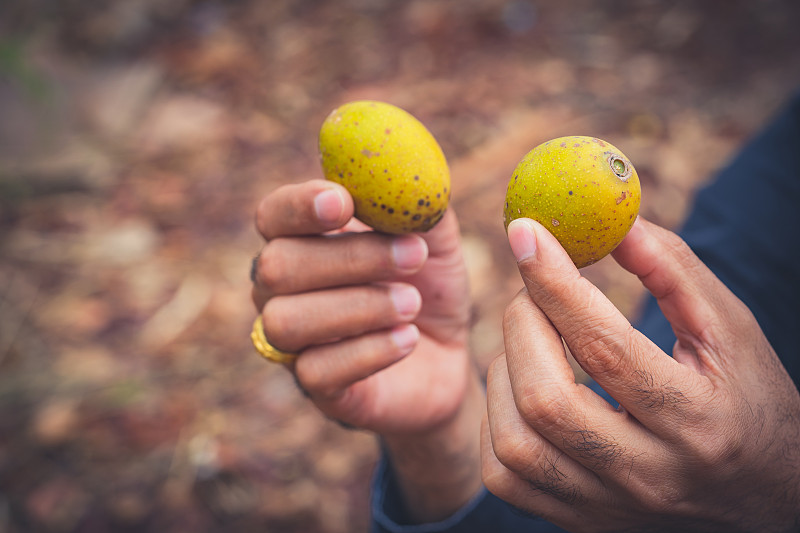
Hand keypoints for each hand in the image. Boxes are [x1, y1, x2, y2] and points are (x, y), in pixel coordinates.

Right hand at [252, 179, 473, 433]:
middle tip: (413, 254)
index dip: (298, 207)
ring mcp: (293, 343)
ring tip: (413, 303)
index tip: (343, 202)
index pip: (272, 216)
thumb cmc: (429, 286)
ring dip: (359, 306)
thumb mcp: (433, 237)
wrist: (448, 356)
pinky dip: (368, 351)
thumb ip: (415, 199)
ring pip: (287, 321)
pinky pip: (315, 371)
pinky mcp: (317, 389)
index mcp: (302, 241)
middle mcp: (280, 291)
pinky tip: (408, 338)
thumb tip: (404, 162)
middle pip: (277, 267)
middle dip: (350, 258)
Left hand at [482, 217, 799, 531]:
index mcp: (698, 421)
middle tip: (533, 289)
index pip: (608, 349)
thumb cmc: (747, 398)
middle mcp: (649, 475)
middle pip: (546, 400)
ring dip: (505, 370)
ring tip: (533, 339)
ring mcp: (607, 507)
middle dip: (523, 324)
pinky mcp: (576, 521)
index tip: (527, 233)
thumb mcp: (730, 329)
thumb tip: (610, 223)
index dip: (557, 285)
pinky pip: (505, 473)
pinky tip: (523, 386)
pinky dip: (498, 417)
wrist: (763, 494)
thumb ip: (673, 270)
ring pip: (515, 443)